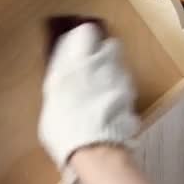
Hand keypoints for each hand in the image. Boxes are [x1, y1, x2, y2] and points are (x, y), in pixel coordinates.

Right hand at [39, 23, 139, 183]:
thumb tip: (61, 73)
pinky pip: (125, 85)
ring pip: (120, 64)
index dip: (83, 38)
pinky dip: (119, 90)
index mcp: (78, 62)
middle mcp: (102, 65)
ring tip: (101, 88)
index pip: (86, 33)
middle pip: (110, 45)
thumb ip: (60, 81)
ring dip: (112, 71)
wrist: (95, 150)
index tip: (77, 46)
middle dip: (102, 52)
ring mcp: (120, 80)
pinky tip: (109, 104)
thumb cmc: (64, 128)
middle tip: (91, 66)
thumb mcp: (53, 100)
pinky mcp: (131, 97)